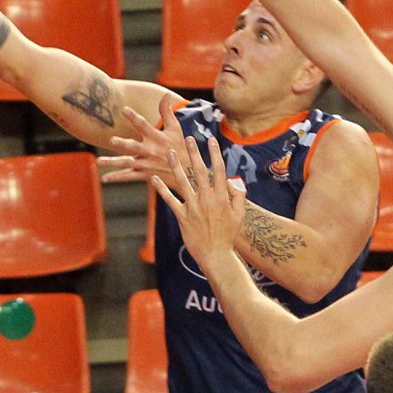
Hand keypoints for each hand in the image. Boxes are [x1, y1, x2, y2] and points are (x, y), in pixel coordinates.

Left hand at [97, 99, 187, 190]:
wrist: (188, 172)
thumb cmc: (180, 147)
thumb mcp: (176, 128)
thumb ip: (167, 111)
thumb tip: (166, 94)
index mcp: (157, 137)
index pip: (143, 125)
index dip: (134, 117)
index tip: (124, 109)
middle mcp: (150, 150)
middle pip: (134, 147)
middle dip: (123, 144)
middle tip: (112, 140)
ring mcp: (147, 164)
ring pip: (127, 163)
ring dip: (113, 163)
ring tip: (98, 162)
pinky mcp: (145, 175)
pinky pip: (129, 176)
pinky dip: (117, 177)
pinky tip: (104, 178)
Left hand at [154, 135, 246, 273]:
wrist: (216, 254)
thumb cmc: (228, 235)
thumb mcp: (239, 215)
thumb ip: (238, 197)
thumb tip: (234, 182)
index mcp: (221, 197)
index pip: (218, 170)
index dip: (214, 153)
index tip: (211, 140)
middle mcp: (207, 199)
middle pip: (199, 171)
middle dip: (194, 153)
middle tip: (188, 138)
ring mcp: (193, 207)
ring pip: (183, 182)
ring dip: (175, 166)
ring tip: (169, 152)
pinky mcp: (182, 216)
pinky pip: (170, 200)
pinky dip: (161, 189)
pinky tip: (153, 179)